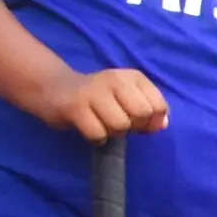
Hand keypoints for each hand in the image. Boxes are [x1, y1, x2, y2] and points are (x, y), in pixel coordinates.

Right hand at [31, 65, 170, 139]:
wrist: (54, 88)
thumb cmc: (98, 98)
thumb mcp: (127, 98)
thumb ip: (148, 110)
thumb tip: (162, 125)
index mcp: (133, 77)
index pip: (159, 105)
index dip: (153, 122)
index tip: (139, 123)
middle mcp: (115, 80)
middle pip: (142, 114)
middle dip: (135, 127)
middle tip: (120, 124)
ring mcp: (94, 92)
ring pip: (120, 125)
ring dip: (114, 133)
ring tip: (103, 125)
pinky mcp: (75, 107)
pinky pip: (98, 134)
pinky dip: (97, 139)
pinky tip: (90, 129)